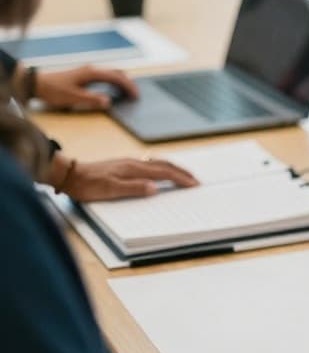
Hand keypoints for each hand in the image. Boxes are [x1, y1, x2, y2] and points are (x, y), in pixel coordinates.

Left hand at [32, 65, 138, 109]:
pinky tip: (113, 90)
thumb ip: (92, 99)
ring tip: (128, 93)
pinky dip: (114, 82)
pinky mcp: (84, 75)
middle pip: (116, 73)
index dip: (129, 86)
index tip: (136, 96)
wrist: (37, 83)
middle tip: (136, 95)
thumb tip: (108, 101)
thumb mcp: (73, 97)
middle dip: (128, 83)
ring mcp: (88, 71)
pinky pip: (104, 76)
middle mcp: (91, 69)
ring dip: (122, 82)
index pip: (116, 78)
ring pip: (111, 73)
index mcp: (92, 73)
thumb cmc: (54, 90)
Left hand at [56, 156, 197, 200]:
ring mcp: (128, 162)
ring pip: (157, 162)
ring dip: (172, 168)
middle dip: (181, 171)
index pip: (164, 172)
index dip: (180, 178)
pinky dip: (161, 167)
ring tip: (182, 174)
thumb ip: (133, 188)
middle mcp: (133, 162)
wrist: (70, 175)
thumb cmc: (88, 185)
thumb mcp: (110, 190)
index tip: (194, 184)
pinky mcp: (123, 165)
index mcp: (134, 168)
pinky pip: (149, 164)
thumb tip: (155, 188)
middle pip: (163, 164)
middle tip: (194, 179)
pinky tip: (159, 171)